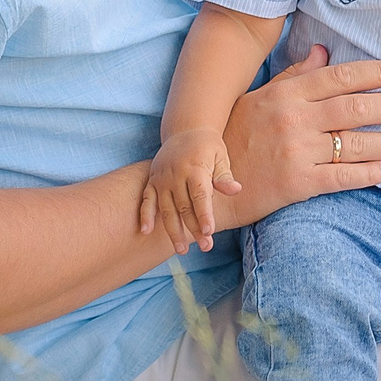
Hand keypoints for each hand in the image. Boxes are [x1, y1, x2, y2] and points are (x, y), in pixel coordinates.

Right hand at [139, 128, 238, 253]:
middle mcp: (176, 174)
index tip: (209, 231)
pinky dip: (145, 215)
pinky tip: (145, 231)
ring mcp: (161, 178)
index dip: (204, 214)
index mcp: (195, 168)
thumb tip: (235, 190)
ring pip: (166, 209)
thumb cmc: (208, 147)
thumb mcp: (220, 156)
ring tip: (182, 250)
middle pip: (185, 206)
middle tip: (206, 247)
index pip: (200, 195)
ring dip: (173, 230)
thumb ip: (225, 176)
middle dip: (194, 229)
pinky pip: (146, 199)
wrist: (185, 130)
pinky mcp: (152, 181)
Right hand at [215, 45, 380, 225]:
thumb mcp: (260, 97)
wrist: (206, 183)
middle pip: (357, 107)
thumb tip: (323, 52)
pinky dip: (369, 173)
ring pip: (356, 143)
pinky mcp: (297, 184)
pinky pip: (342, 177)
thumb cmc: (233, 134)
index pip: (342, 77)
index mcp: (287, 93)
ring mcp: (297, 152)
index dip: (379, 72)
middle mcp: (294, 120)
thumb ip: (294, 76)